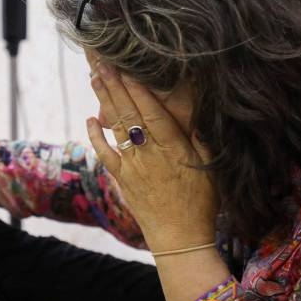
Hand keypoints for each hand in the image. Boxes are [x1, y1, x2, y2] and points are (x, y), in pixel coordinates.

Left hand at [85, 64, 217, 251]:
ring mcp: (133, 167)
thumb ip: (201, 138)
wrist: (180, 238)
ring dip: (104, 102)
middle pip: (130, 114)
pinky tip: (90, 120)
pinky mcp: (123, 180)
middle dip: (115, 86)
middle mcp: (150, 156)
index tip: (128, 68)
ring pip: (116, 129)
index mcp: (174, 150)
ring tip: (95, 78)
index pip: (154, 114)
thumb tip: (197, 109)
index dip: (139, 91)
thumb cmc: (201, 203)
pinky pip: (105, 155)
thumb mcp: (211, 168)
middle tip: (102, 62)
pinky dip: (96, 137)